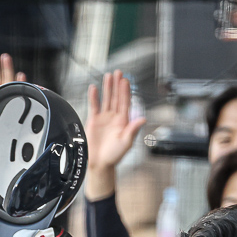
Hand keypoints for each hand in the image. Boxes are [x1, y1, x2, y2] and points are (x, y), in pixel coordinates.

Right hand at [84, 70, 146, 199]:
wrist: (100, 163)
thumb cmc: (114, 155)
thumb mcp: (126, 142)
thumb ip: (133, 130)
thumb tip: (142, 119)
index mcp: (124, 121)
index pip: (125, 103)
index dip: (125, 91)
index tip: (125, 81)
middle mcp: (115, 117)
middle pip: (116, 97)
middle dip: (117, 85)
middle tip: (118, 72)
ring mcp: (104, 118)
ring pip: (106, 99)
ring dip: (107, 88)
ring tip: (108, 76)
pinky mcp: (94, 121)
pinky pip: (94, 106)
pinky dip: (94, 97)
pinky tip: (94, 88)